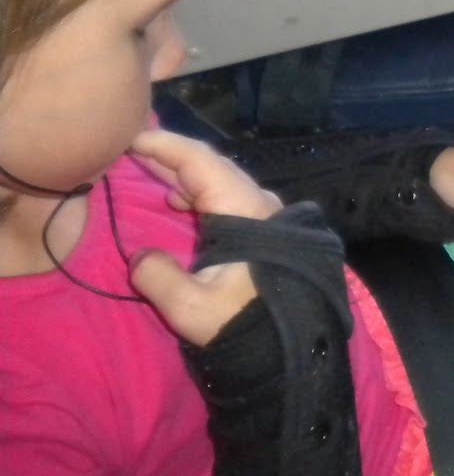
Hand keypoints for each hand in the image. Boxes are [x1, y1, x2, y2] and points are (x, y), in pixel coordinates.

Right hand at [126, 130, 282, 345]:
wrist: (290, 345)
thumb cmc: (242, 322)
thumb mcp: (191, 308)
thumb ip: (158, 277)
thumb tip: (141, 256)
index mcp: (245, 211)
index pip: (202, 163)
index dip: (167, 146)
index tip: (134, 137)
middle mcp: (260, 204)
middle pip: (213, 167)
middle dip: (173, 155)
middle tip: (134, 148)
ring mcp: (267, 216)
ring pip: (222, 181)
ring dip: (187, 174)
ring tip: (151, 171)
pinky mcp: (267, 231)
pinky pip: (229, 197)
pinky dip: (201, 193)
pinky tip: (181, 202)